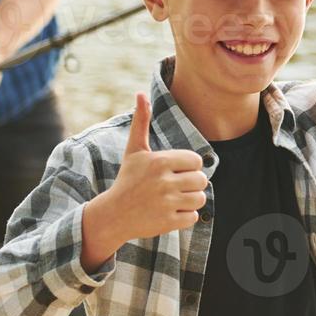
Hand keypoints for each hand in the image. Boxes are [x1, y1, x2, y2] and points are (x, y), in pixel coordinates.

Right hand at [84, 93, 207, 253]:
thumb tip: (140, 93)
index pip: (196, 161)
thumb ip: (141, 122)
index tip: (176, 172)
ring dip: (190, 200)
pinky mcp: (168, 222)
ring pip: (200, 199)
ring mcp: (166, 203)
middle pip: (201, 180)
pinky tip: (170, 213)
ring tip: (174, 200)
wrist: (113, 215)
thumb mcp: (134, 150)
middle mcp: (164, 182)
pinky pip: (193, 217)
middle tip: (176, 187)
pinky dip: (185, 217)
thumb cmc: (128, 180)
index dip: (189, 167)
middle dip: (192, 184)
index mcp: (159, 161)